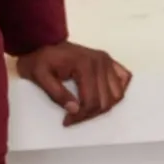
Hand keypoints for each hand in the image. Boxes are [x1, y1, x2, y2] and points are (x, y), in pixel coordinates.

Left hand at [16, 42, 130, 126]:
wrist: (41, 42)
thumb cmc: (39, 60)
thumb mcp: (40, 77)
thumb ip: (56, 94)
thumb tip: (75, 110)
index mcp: (84, 64)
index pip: (91, 100)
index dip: (80, 116)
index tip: (67, 121)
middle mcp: (100, 61)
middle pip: (106, 100)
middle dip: (90, 114)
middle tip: (73, 118)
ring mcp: (106, 60)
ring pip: (117, 94)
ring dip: (104, 106)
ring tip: (86, 110)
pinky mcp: (108, 61)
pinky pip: (124, 78)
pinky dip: (117, 91)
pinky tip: (104, 97)